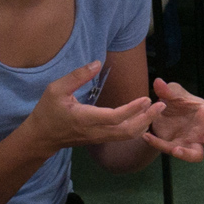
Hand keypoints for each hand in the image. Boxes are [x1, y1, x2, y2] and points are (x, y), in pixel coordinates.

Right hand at [26, 60, 161, 154]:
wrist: (42, 137)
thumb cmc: (47, 111)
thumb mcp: (56, 89)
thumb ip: (77, 76)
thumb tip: (98, 63)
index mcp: (84, 118)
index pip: (114, 117)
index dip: (132, 109)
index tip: (146, 98)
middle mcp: (95, 131)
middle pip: (127, 131)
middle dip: (146, 119)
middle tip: (161, 106)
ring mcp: (99, 138)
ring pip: (127, 136)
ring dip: (144, 123)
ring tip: (156, 110)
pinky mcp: (100, 139)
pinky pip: (122, 136)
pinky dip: (136, 128)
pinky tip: (144, 117)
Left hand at [145, 79, 203, 163]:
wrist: (161, 110)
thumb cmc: (176, 100)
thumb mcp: (172, 92)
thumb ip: (168, 89)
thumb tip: (158, 83)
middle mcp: (203, 132)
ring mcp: (191, 142)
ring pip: (195, 154)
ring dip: (187, 154)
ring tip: (175, 150)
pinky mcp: (175, 146)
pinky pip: (168, 148)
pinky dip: (157, 144)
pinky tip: (147, 136)